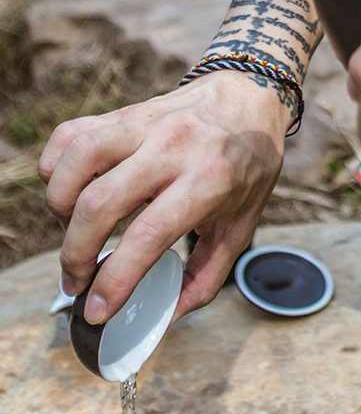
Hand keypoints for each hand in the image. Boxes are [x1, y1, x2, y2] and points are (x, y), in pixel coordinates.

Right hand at [38, 71, 286, 323]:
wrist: (251, 97)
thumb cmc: (248, 165)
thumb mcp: (244, 222)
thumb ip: (208, 274)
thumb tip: (167, 316)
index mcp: (209, 180)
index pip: (148, 235)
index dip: (115, 280)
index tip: (96, 310)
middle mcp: (173, 149)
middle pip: (99, 204)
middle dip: (75, 255)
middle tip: (77, 280)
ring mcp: (144, 125)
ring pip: (76, 164)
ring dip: (60, 209)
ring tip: (76, 229)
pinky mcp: (123, 113)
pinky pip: (70, 137)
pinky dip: (56, 169)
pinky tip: (72, 191)